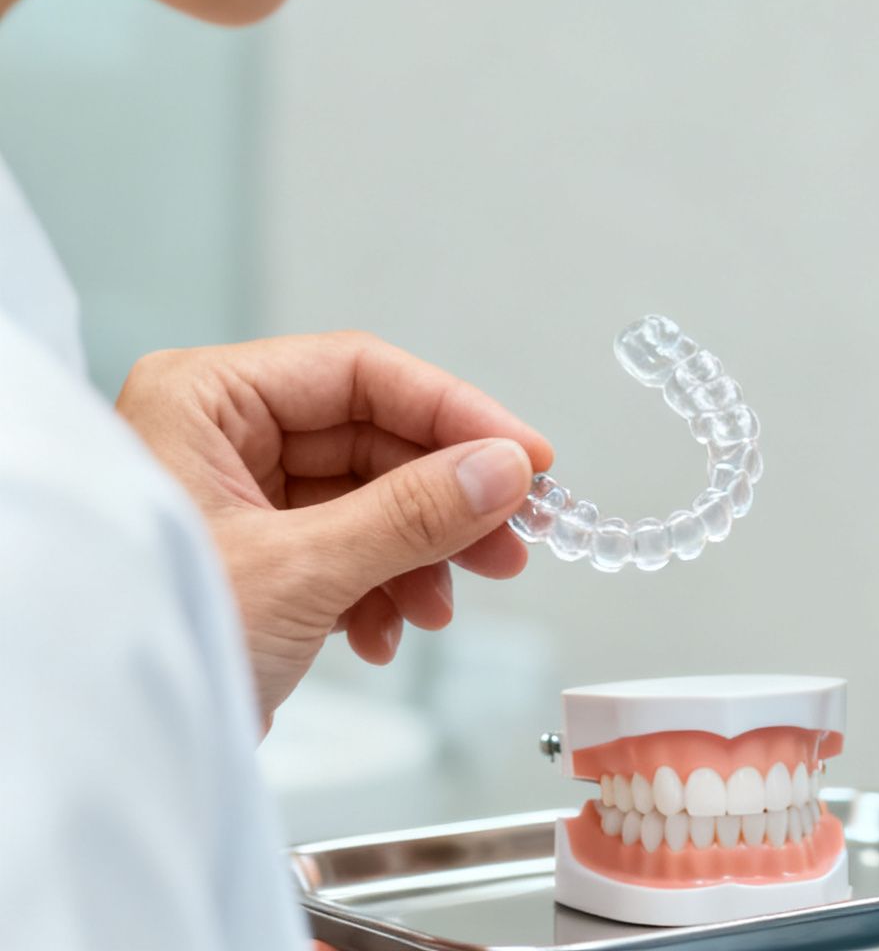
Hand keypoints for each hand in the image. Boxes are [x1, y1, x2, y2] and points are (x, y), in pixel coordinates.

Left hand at [117, 331, 552, 729]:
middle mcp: (217, 436)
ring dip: (420, 555)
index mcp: (204, 400)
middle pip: (372, 440)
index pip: (358, 372)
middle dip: (445, 501)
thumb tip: (505, 470)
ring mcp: (236, 498)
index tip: (527, 456)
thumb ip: (413, 513)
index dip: (454, 412)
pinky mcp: (255, 557)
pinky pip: (346, 548)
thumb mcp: (300, 569)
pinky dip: (382, 589)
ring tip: (446, 604)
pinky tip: (389, 631)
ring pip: (368, 499)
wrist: (108, 747)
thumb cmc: (150, 640)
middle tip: (511, 540)